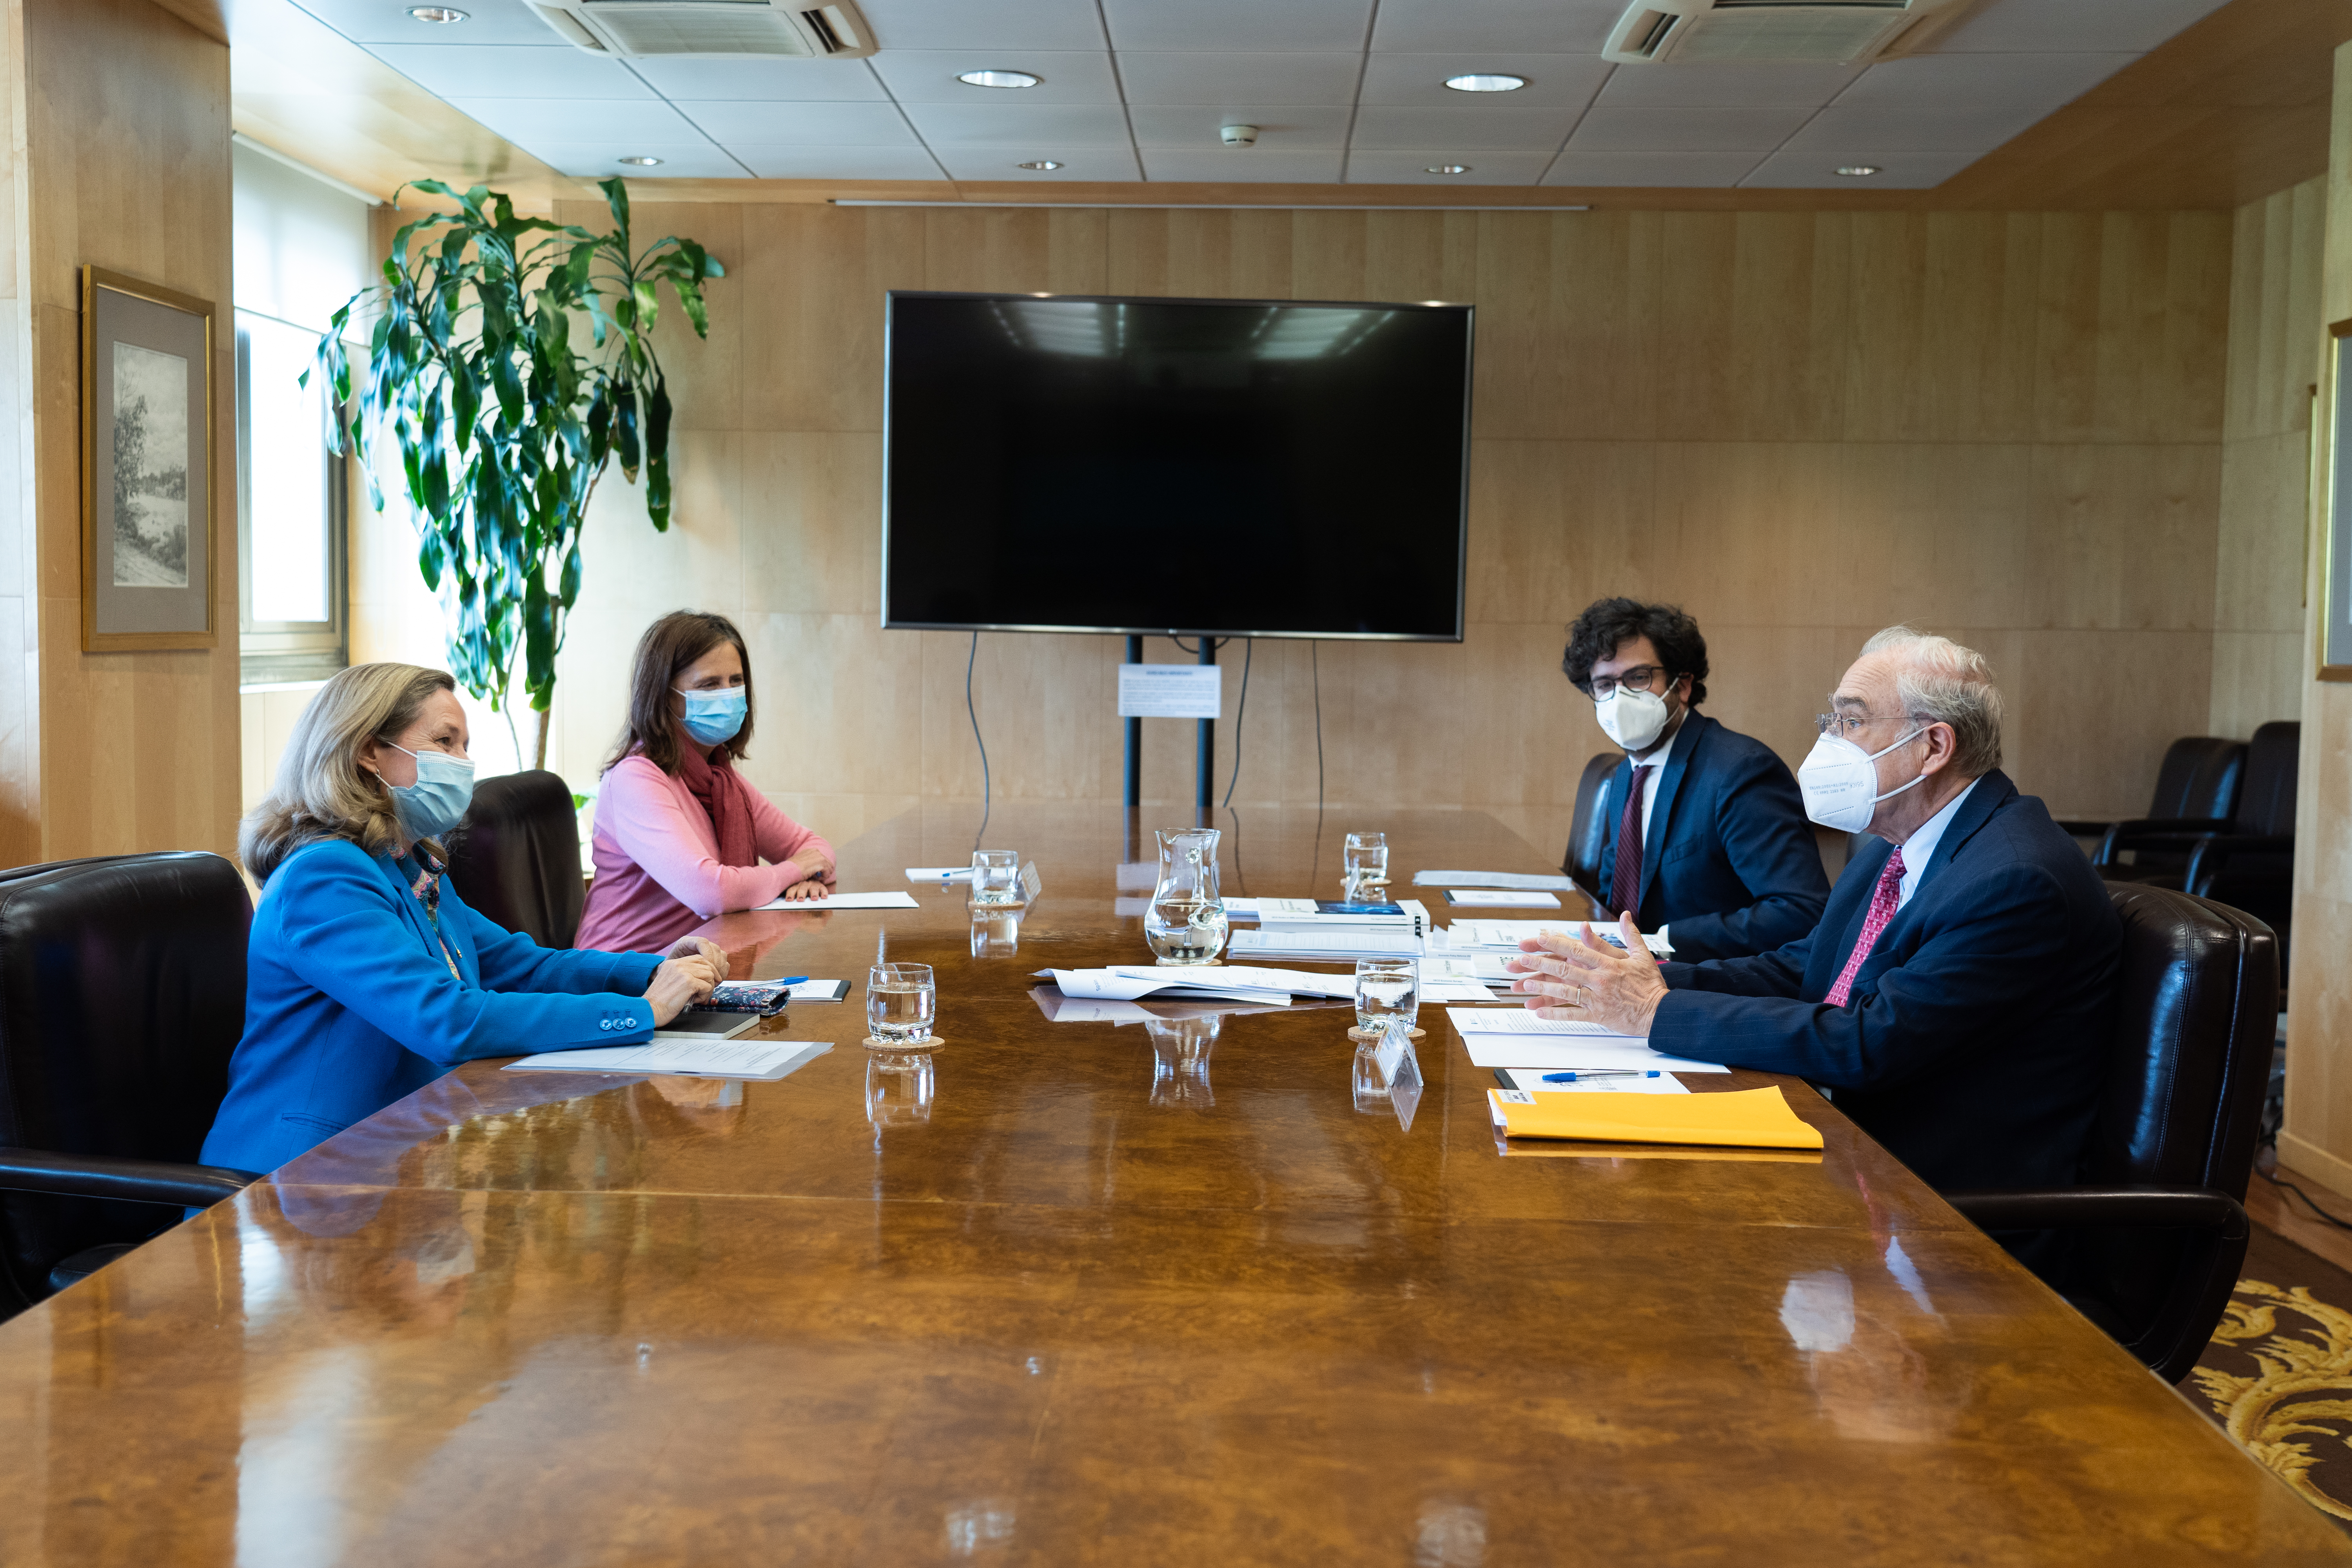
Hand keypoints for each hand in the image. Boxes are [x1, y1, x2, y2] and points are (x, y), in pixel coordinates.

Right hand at [643, 954, 720, 1025]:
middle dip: (710, 980)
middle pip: (707, 966)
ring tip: (698, 998)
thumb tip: (703, 978)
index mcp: (674, 963)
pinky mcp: (689, 982)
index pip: (698, 959)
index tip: (710, 980)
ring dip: (708, 989)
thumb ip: (684, 976)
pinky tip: (695, 1001)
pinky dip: (705, 996)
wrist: (650, 1010)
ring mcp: (684, 972)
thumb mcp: (670, 981)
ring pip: (710, 976)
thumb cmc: (659, 1001)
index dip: (708, 969)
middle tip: (706, 992)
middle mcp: (679, 964)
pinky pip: (707, 987)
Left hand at [664, 935, 729, 981]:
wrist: (671, 975)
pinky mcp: (715, 958)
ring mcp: (709, 950)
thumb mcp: (669, 967)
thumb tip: (688, 973)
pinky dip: (723, 972)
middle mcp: (699, 944)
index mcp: (687, 942)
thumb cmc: (668, 972)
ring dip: (720, 969)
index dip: (707, 954)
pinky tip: (716, 980)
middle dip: (716, 965)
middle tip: (713, 978)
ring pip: (722, 955)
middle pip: (715, 949)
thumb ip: (678, 967)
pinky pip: (724, 962)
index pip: (702, 942)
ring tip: (714, 980)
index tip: (706, 968)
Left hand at [781, 878, 830, 902]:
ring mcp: (813, 885)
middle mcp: (804, 884)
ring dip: (813, 893)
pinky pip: (823, 889)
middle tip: (800, 899)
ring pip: (813, 888)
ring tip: (814, 898)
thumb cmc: (801, 896)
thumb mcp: (796, 896)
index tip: (789, 900)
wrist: (811, 891)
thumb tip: (790, 907)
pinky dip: (824, 893)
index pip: (791, 890)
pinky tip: (824, 897)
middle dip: (801, 894)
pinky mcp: (821, 887)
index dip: (790, 894)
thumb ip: (793, 901)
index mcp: (795, 887)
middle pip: (802, 888)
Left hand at [1501, 911, 1668, 1035]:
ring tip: (1525, 985)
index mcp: (1609, 963)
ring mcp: (1597, 998)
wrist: (1660, 1011)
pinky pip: (1572, 1014)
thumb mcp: (1641, 955)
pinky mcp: (1598, 1015)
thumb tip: (1624, 914)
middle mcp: (1600, 980)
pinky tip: (1539, 1012)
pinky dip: (1555, 1014)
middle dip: (1541, 964)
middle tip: (1521, 960)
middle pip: (1565, 970)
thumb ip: (1629, 934)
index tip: (1538, 938)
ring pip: (1565, 992)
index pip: (1577, 950)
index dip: (1556, 943)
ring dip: (1543, 988)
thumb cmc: (1650, 984)